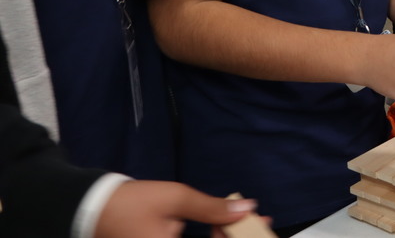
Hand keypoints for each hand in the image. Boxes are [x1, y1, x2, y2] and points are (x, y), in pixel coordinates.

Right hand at [95, 181, 256, 237]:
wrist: (93, 210)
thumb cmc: (133, 203)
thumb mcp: (176, 200)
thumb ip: (212, 209)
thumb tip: (248, 209)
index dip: (240, 237)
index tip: (262, 223)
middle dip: (233, 237)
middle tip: (251, 221)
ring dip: (221, 237)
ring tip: (232, 221)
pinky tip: (215, 227)